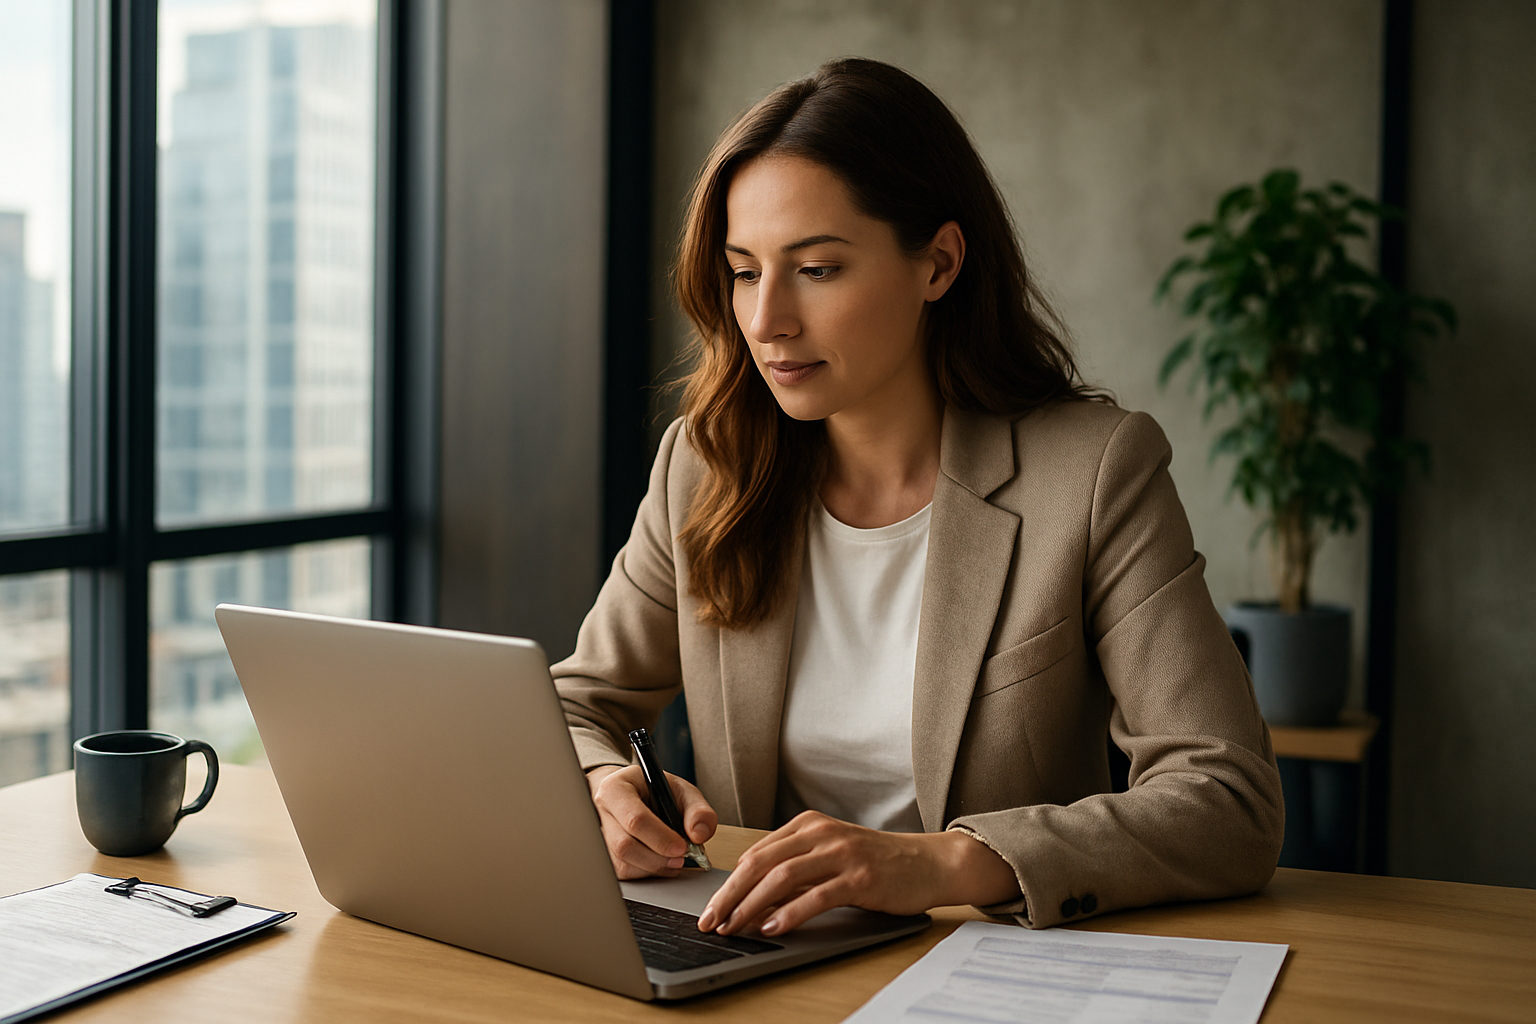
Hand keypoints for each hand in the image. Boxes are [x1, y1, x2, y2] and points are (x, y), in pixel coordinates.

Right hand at [587, 764, 717, 878]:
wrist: (632, 794)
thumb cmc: (653, 791)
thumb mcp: (680, 790)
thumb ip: (697, 809)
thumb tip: (700, 834)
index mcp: (616, 789)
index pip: (635, 819)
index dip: (661, 838)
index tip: (682, 847)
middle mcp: (602, 812)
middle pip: (625, 845)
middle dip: (658, 858)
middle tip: (681, 858)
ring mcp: (599, 835)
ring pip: (623, 863)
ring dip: (653, 867)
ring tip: (673, 860)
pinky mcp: (604, 854)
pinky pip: (623, 873)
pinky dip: (646, 872)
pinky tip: (659, 863)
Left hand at [697, 811, 1018, 936]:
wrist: (928, 862)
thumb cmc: (876, 862)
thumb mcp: (830, 854)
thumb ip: (795, 866)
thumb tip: (750, 894)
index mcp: (808, 825)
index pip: (756, 854)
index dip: (728, 883)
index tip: (712, 909)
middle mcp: (821, 833)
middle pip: (761, 863)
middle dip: (730, 895)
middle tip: (711, 921)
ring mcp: (841, 853)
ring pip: (782, 877)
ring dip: (751, 906)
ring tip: (734, 928)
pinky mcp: (860, 876)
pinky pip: (816, 895)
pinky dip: (790, 913)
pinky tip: (773, 928)